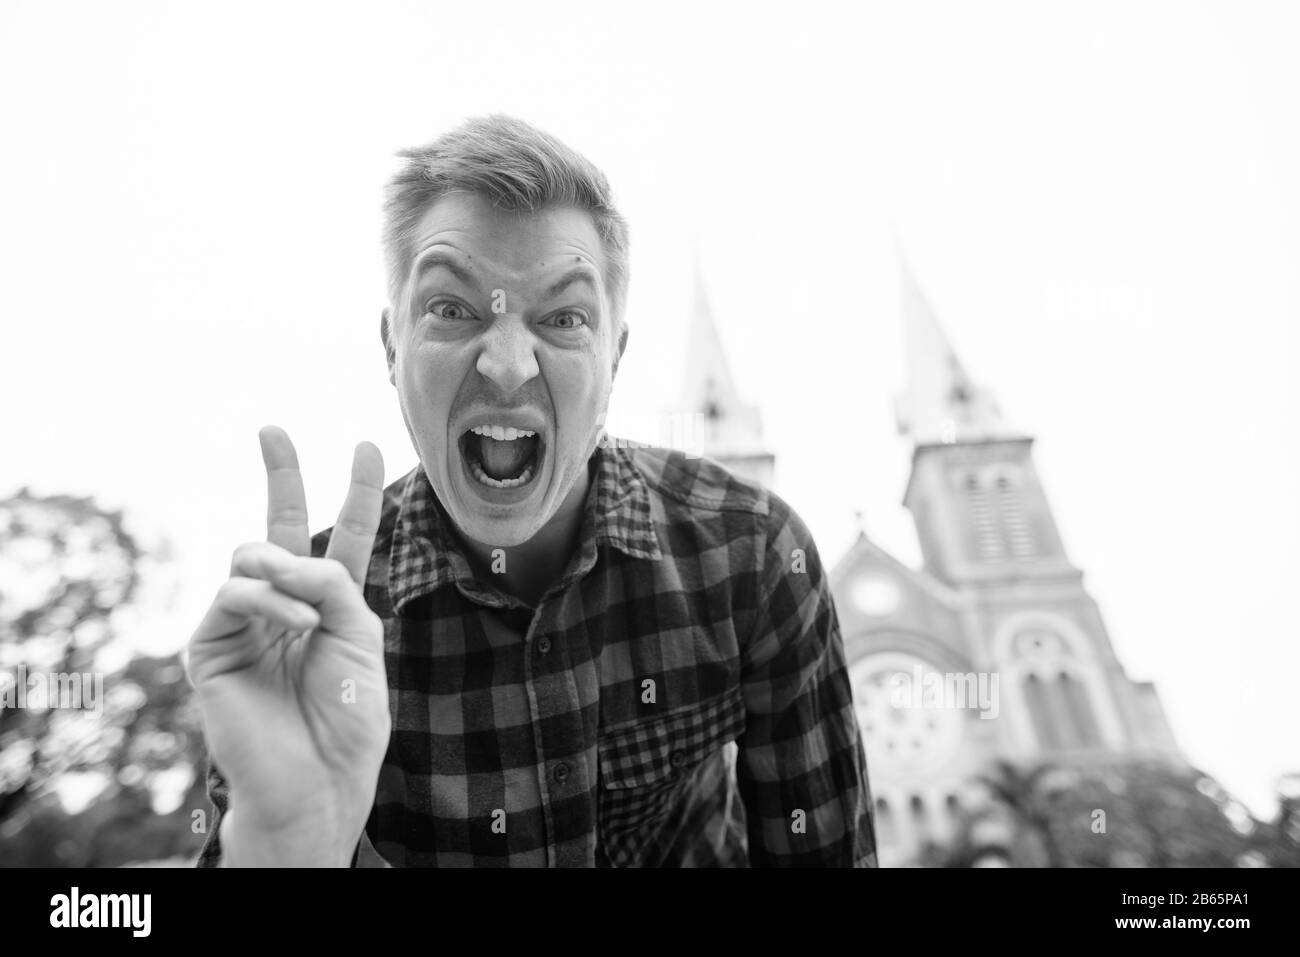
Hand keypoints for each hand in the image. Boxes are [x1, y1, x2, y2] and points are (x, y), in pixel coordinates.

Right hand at [186, 426, 389, 864]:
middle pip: (280, 526)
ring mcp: (244, 624)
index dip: (356, 493)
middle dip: (281, 473)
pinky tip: (294, 625)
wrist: (320, 780)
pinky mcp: (211, 645)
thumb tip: (281, 556)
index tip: (366, 446)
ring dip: (286, 573)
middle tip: (272, 428)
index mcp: (330, 605)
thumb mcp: (360, 636)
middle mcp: (285, 606)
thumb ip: (331, 584)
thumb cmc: (347, 717)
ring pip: (252, 556)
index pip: (343, 537)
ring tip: (306, 614)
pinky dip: (270, 602)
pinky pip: (234, 594)